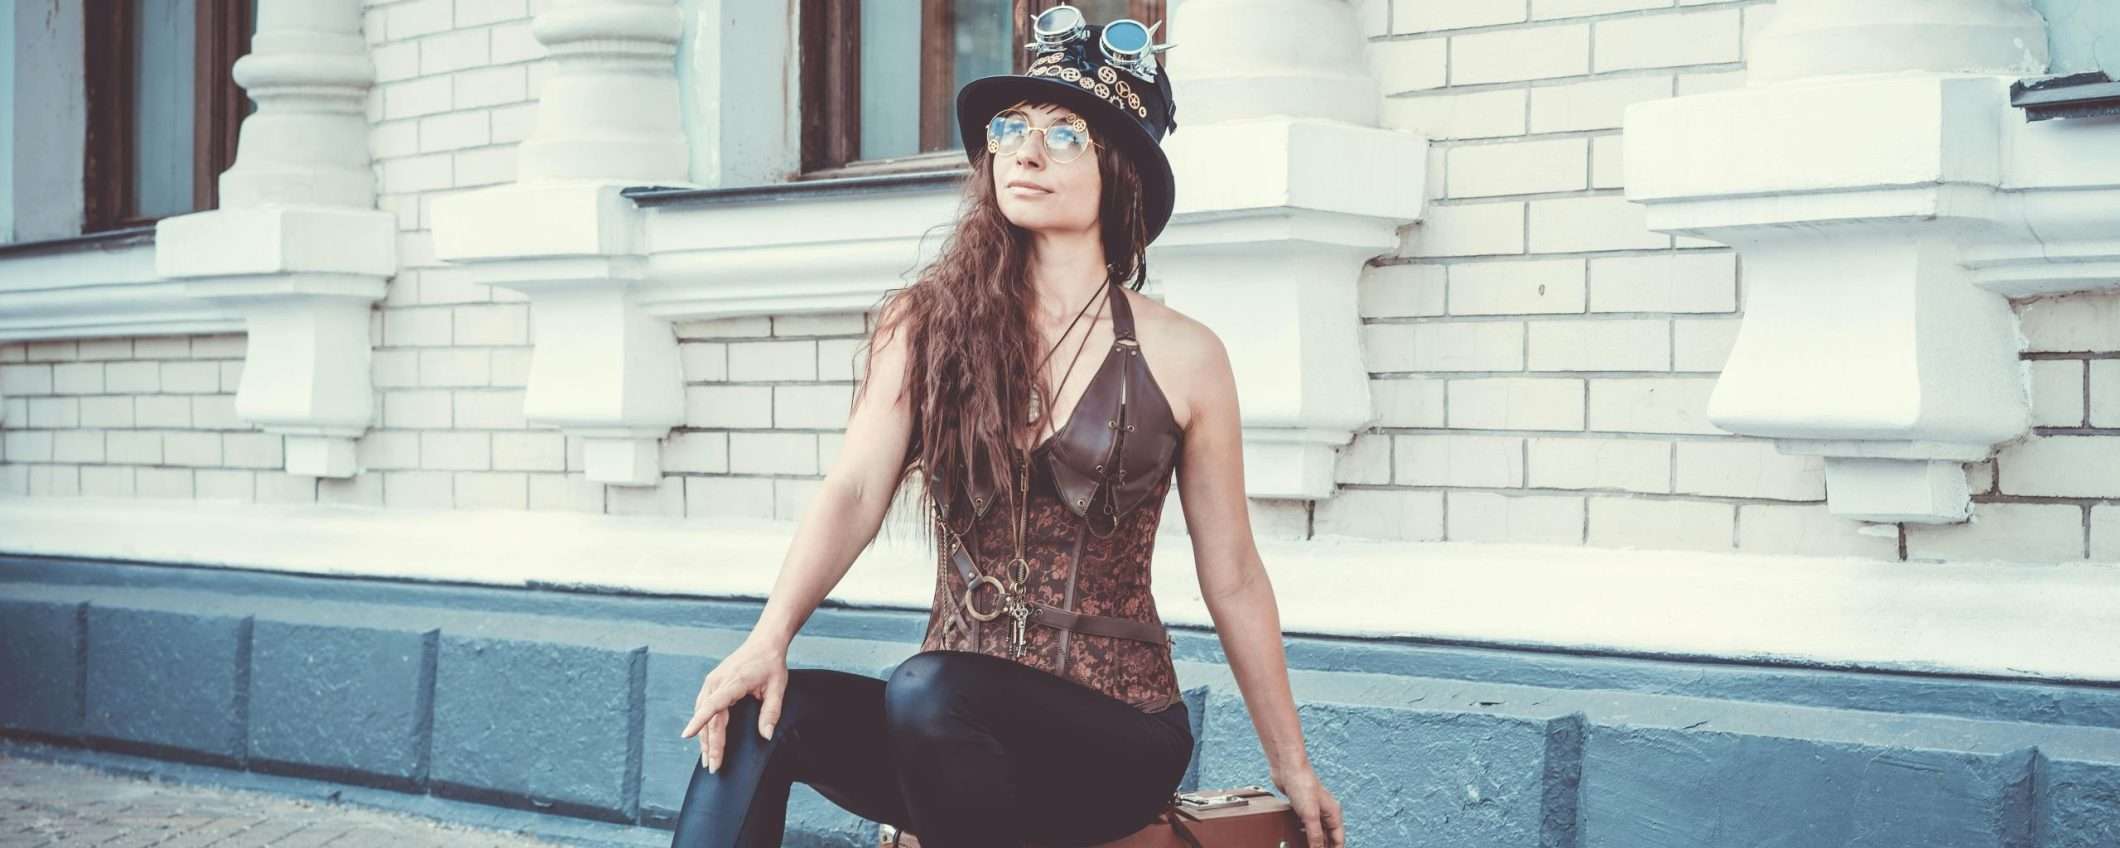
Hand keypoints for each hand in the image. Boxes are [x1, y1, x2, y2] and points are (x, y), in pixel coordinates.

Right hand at [678, 638, 788, 772]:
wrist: (764, 643)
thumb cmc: (771, 664)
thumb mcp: (778, 688)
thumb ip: (771, 712)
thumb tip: (766, 735)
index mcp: (733, 682)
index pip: (713, 705)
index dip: (699, 721)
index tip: (686, 736)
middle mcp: (717, 682)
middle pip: (709, 717)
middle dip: (710, 744)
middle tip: (713, 767)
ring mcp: (712, 682)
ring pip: (703, 714)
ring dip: (704, 737)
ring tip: (707, 759)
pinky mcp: (712, 683)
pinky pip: (704, 707)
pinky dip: (704, 724)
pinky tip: (706, 739)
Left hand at [1273, 764, 1344, 847]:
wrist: (1287, 768)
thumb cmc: (1302, 784)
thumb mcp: (1310, 815)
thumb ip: (1315, 835)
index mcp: (1333, 814)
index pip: (1338, 840)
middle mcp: (1326, 812)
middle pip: (1328, 837)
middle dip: (1324, 847)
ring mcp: (1313, 809)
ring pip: (1316, 832)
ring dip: (1313, 842)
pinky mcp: (1301, 807)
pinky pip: (1305, 825)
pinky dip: (1303, 834)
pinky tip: (1298, 838)